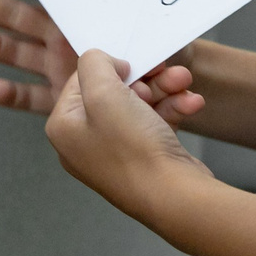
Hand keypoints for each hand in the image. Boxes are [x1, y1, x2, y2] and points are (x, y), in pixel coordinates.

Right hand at [0, 0, 202, 119]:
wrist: (176, 94)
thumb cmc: (170, 59)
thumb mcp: (161, 37)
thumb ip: (142, 32)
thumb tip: (128, 36)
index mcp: (84, 13)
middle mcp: (67, 39)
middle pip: (21, 16)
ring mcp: (61, 70)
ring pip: (20, 53)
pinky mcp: (62, 102)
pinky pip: (33, 98)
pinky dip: (14, 94)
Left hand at [46, 46, 215, 221]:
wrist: (174, 196)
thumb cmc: (134, 150)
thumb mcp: (104, 93)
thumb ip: (94, 64)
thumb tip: (101, 60)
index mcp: (64, 127)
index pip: (80, 80)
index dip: (109, 68)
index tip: (133, 64)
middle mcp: (85, 142)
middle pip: (113, 92)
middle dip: (146, 78)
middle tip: (165, 70)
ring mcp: (115, 152)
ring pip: (139, 105)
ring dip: (164, 90)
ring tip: (184, 82)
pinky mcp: (143, 158)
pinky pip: (155, 123)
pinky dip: (173, 109)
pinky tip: (191, 103)